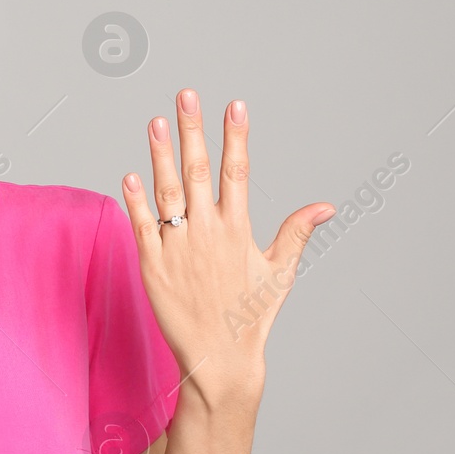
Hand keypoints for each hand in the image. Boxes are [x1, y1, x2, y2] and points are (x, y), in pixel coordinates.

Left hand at [120, 90, 332, 412]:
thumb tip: (325, 206)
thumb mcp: (279, 272)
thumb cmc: (251, 316)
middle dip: (192, 130)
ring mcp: (177, 247)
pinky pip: (141, 225)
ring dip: (160, 154)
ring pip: (166, 191)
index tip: (234, 105)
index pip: (237, 172)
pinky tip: (129, 175)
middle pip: (197, 171)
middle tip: (186, 94)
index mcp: (238, 230)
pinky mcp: (152, 265)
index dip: (235, 137)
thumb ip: (296, 232)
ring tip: (156, 121)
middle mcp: (206, 233)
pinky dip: (134, 200)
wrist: (220, 359)